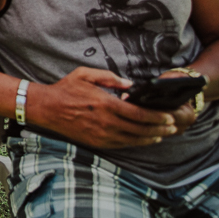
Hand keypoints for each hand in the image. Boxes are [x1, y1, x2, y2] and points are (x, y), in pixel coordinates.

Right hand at [29, 67, 178, 148]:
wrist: (46, 108)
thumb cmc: (65, 89)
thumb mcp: (85, 74)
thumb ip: (109, 77)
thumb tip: (130, 84)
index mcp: (106, 104)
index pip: (139, 114)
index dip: (157, 117)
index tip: (168, 116)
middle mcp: (106, 122)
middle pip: (141, 129)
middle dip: (160, 129)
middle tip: (172, 127)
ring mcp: (102, 134)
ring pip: (133, 139)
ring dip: (151, 138)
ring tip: (162, 135)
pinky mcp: (97, 142)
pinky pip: (121, 144)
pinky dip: (135, 143)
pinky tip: (143, 139)